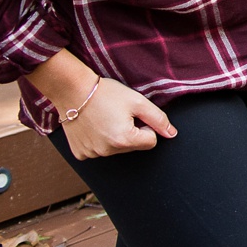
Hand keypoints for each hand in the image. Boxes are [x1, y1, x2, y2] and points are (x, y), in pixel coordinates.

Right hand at [27, 52, 175, 159]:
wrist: (74, 91)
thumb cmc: (107, 94)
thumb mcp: (137, 101)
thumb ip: (158, 118)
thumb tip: (172, 134)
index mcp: (124, 140)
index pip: (151, 141)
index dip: (146, 125)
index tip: (135, 114)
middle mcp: (107, 152)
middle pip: (133, 146)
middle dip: (131, 131)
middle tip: (119, 114)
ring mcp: (92, 155)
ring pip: (116, 149)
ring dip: (115, 136)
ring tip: (105, 117)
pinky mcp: (80, 154)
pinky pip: (98, 150)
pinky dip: (99, 140)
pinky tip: (94, 125)